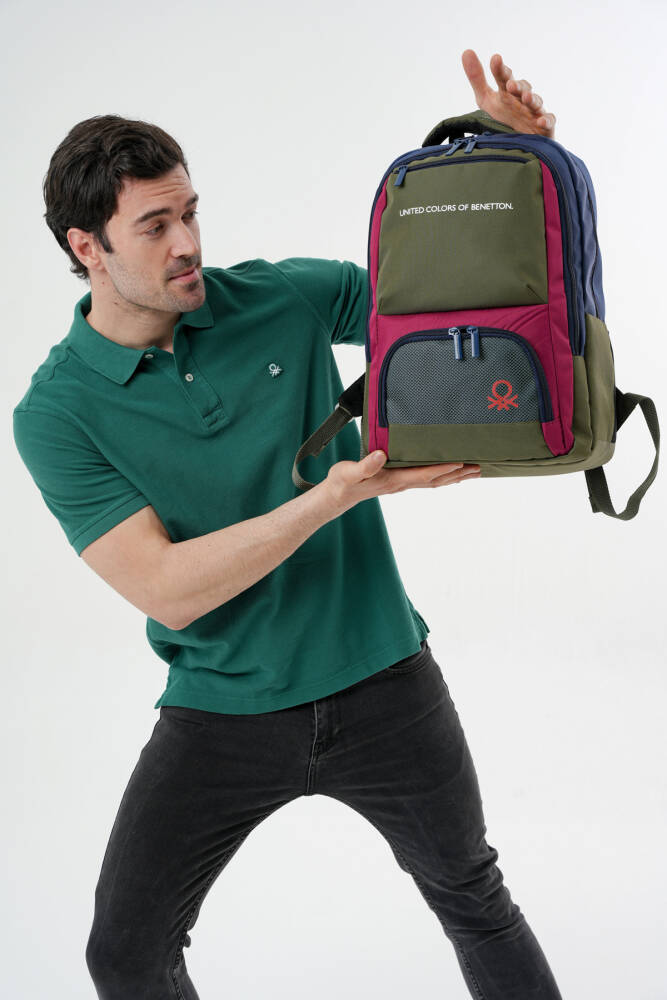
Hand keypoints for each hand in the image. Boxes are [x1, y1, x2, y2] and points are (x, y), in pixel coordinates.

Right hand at [322, 451, 480, 516]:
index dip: (443, 469)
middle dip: (458, 474)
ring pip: (434, 481)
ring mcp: (402, 484)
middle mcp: (402, 483)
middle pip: (436, 480)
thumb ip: (364, 465)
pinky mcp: (399, 481)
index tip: (461, 463)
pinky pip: (426, 480)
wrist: (338, 495)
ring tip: (473, 471)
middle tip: (479, 468)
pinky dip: (442, 476)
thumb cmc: (343, 482)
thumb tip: (380, 455)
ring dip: (455, 477)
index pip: (424, 474)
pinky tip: (450, 474)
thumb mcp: (349, 472)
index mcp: (393, 479)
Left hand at [461, 49, 555, 138]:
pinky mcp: (544, 128)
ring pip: (535, 103)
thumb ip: (477, 79)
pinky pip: (548, 122)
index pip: (504, 78)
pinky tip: (541, 121)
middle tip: (510, 84)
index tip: (495, 59)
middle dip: (518, 85)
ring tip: (525, 97)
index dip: (500, 70)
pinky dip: (546, 120)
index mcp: (508, 93)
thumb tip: (466, 51)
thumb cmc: (503, 118)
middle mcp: (522, 100)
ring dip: (532, 99)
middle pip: (522, 88)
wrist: (518, 144)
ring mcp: (534, 113)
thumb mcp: (486, 100)